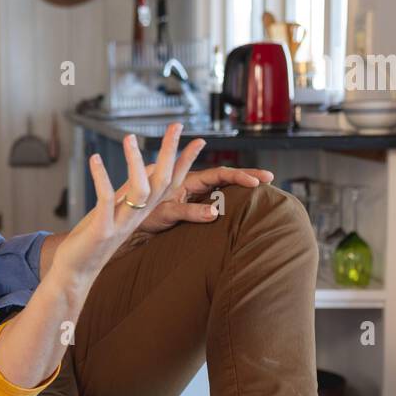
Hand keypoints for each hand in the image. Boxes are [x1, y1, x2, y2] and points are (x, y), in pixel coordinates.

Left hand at [48, 124, 197, 283]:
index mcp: (143, 212)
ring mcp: (121, 224)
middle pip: (163, 181)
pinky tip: (95, 159)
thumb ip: (128, 194)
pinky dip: (102, 177)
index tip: (199, 140)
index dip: (184, 162)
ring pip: (140, 189)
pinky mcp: (103, 229)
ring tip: (129, 137)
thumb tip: (140, 172)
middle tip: (176, 126)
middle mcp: (138, 217)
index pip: (170, 183)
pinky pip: (106, 199)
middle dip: (171, 152)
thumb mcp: (115, 213)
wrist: (75, 272)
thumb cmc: (92, 241)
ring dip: (135, 162)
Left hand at [136, 162, 275, 234]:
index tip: (257, 181)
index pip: (219, 175)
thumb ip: (190, 212)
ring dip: (238, 181)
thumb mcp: (167, 214)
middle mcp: (190, 184)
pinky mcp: (186, 204)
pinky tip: (236, 195)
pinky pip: (211, 198)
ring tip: (259, 180)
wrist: (125, 221)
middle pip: (224, 176)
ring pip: (219, 185)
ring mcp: (189, 193)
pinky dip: (226, 194)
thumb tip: (216, 213)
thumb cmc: (142, 216)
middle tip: (269, 177)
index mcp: (186, 181)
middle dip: (246, 175)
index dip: (239, 176)